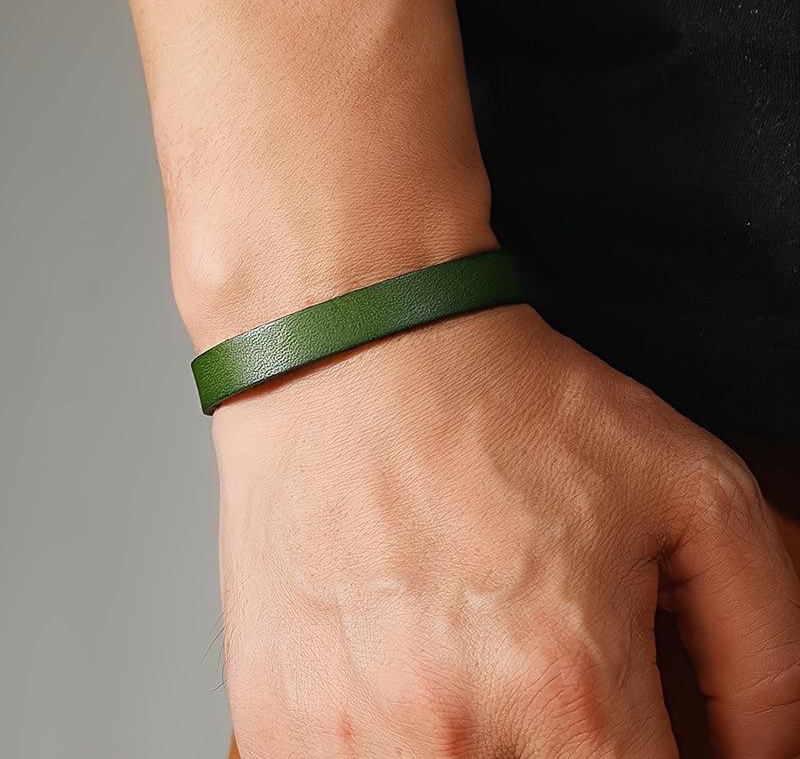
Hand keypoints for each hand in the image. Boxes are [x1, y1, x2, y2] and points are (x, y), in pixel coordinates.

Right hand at [212, 305, 799, 757]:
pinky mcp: (284, 718)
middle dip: (556, 747)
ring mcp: (348, 737)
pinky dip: (391, 740)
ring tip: (465, 664)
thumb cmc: (506, 408)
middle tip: (541, 676)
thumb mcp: (691, 492)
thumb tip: (767, 758)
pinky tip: (400, 671)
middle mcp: (454, 738)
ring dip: (474, 748)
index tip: (628, 722)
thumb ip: (765, 652)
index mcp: (571, 693)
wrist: (358, 356)